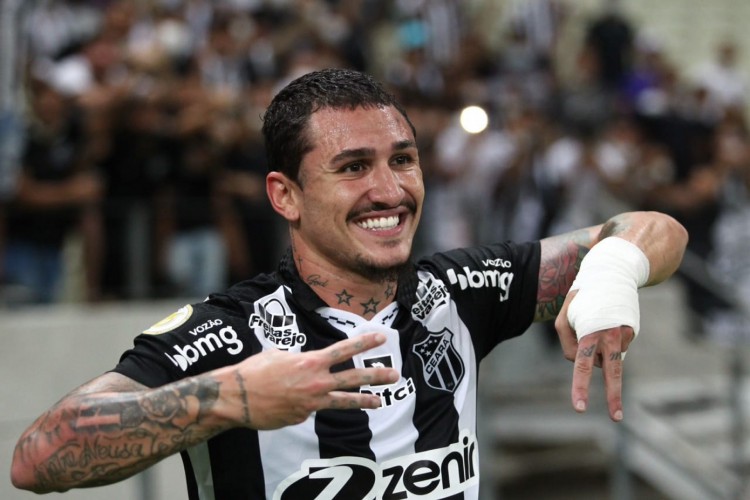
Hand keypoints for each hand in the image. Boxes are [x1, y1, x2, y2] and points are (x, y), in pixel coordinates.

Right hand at [233, 333, 398, 429]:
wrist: (237, 398)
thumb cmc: (254, 371)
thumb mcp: (278, 355)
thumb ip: (297, 358)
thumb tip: (304, 363)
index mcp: (311, 362)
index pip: (344, 350)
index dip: (364, 343)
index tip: (381, 337)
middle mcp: (316, 382)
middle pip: (353, 378)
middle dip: (376, 376)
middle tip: (394, 374)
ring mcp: (311, 402)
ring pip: (344, 401)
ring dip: (364, 400)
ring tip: (379, 401)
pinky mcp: (302, 417)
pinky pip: (310, 408)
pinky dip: (305, 404)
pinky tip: (289, 401)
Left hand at [555, 291, 635, 421]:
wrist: (613, 272)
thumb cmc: (582, 297)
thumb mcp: (564, 316)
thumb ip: (567, 343)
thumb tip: (583, 361)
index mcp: (589, 332)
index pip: (581, 365)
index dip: (580, 387)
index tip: (580, 408)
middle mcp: (610, 336)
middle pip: (612, 372)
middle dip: (613, 396)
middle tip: (616, 419)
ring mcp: (624, 335)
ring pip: (608, 358)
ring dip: (599, 352)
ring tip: (596, 323)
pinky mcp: (632, 332)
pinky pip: (614, 347)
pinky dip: (606, 340)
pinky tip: (606, 321)